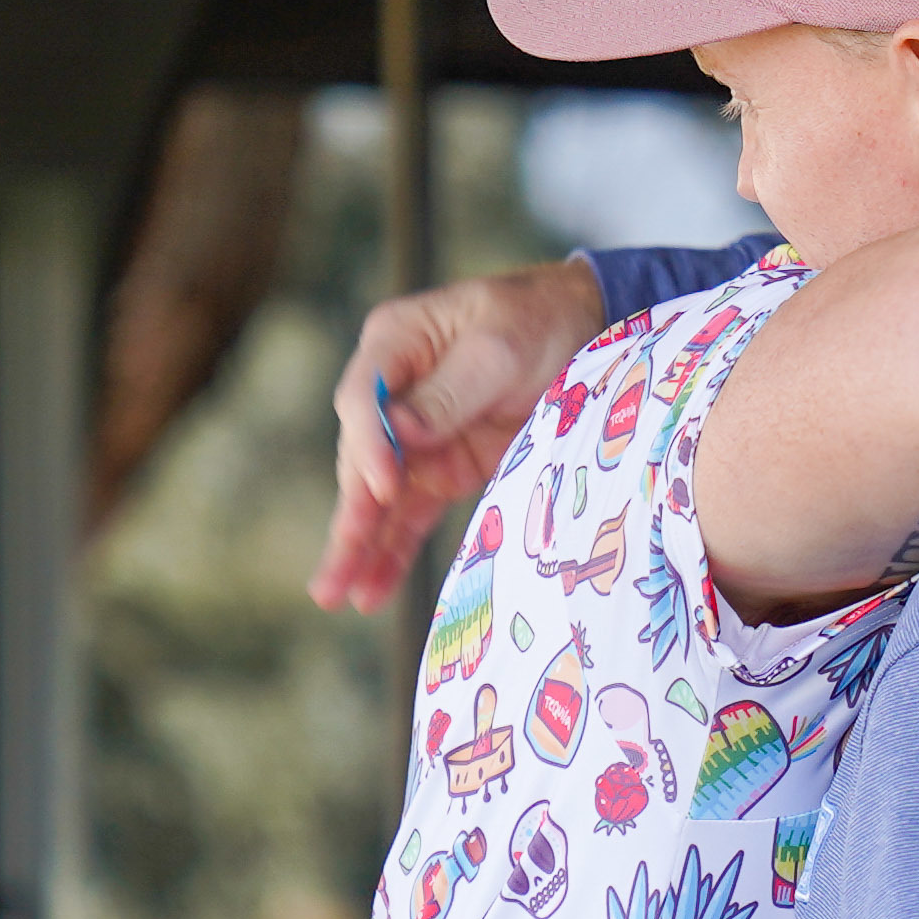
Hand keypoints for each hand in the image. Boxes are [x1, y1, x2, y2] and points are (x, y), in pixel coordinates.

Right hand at [311, 262, 611, 610]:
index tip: (385, 487)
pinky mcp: (442, 468)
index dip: (369, 447)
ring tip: (334, 596)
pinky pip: (410, 514)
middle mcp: (393, 392)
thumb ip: (449, 392)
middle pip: (360, 457)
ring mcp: (415, 436)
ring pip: (377, 497)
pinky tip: (369, 591)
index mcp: (395, 342)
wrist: (584, 329)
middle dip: (351, 515)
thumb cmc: (537, 322)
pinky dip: (393, 551)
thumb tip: (399, 433)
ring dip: (358, 546)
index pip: (363, 400)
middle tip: (336, 570)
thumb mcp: (499, 349)